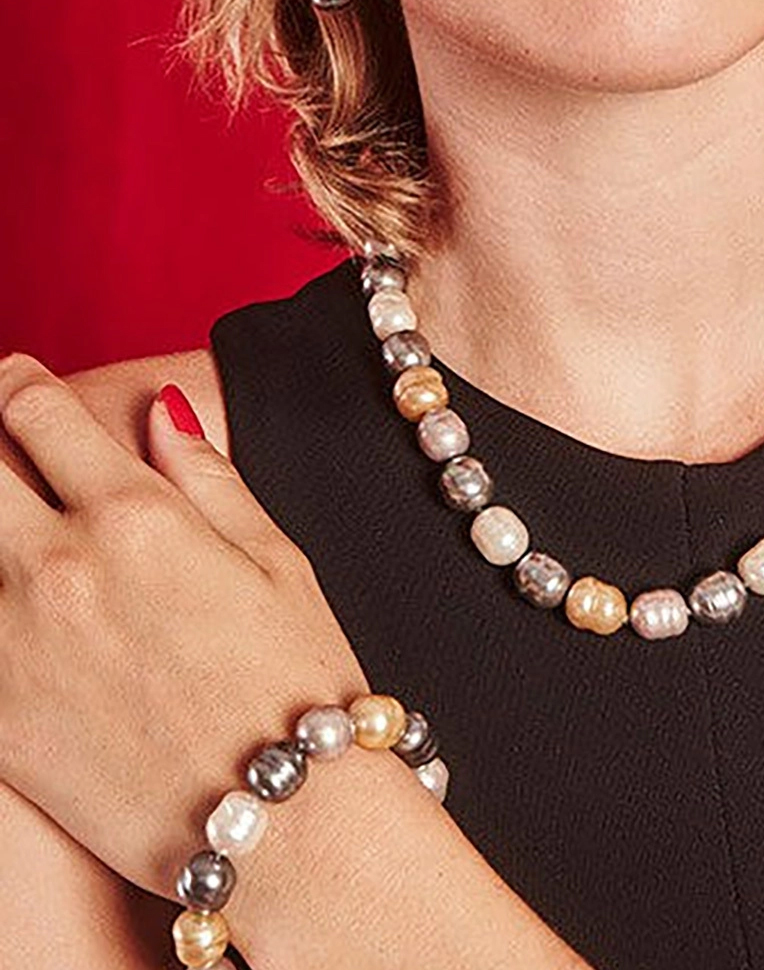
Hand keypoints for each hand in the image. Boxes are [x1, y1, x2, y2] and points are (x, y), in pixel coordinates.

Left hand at [0, 353, 592, 969]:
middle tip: (0, 435)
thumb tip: (160, 409)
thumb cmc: (298, 683)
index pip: (40, 412)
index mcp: (137, 519)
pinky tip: (10, 595)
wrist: (282, 820)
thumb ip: (209, 477)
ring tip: (9, 522)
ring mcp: (9, 645)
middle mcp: (56, 569)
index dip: (22, 381)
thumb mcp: (277, 562)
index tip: (20, 379)